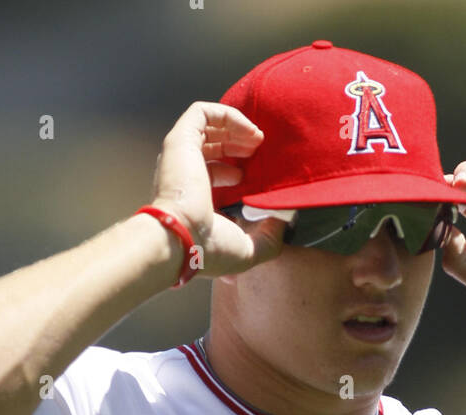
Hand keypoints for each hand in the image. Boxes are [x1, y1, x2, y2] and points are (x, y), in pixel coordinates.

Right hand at [149, 102, 285, 278]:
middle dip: (239, 144)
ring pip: (207, 127)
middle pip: (213, 147)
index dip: (237, 169)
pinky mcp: (180, 140)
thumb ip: (271, 236)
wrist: (184, 240)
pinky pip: (202, 112)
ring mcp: (181, 156)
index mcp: (194, 200)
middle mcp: (185, 175)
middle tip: (260, 151)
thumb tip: (284, 217)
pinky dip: (227, 115)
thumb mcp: (250, 249)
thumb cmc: (210, 250)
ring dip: (236, 128)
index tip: (258, 176)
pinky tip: (248, 130)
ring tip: (258, 139)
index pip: (214, 173)